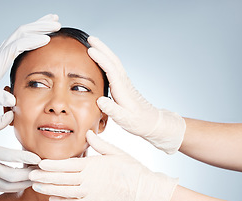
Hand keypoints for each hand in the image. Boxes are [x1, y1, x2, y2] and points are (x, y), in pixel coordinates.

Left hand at [0, 14, 60, 105]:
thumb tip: (13, 102)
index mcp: (0, 57)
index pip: (19, 44)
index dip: (33, 40)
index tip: (48, 39)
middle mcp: (2, 49)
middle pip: (23, 31)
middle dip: (40, 26)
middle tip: (57, 23)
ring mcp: (3, 49)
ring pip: (22, 32)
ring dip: (38, 25)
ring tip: (53, 21)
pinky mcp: (3, 52)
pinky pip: (20, 38)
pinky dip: (32, 33)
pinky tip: (40, 34)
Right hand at [0, 111, 40, 191]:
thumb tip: (12, 114)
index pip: (10, 158)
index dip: (27, 158)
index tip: (39, 157)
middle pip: (12, 177)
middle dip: (29, 174)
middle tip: (42, 169)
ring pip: (8, 186)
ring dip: (24, 182)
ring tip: (35, 174)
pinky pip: (2, 187)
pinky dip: (15, 185)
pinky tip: (24, 178)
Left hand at [29, 130, 177, 200]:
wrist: (143, 189)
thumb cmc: (130, 168)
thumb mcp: (115, 152)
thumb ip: (99, 143)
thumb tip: (89, 133)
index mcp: (92, 165)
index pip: (66, 164)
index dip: (51, 164)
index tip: (39, 163)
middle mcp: (88, 179)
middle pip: (61, 178)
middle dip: (44, 176)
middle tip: (30, 174)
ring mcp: (90, 193)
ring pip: (64, 191)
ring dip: (49, 188)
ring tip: (36, 186)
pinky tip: (52, 198)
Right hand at [87, 36, 184, 153]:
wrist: (151, 122)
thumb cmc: (138, 122)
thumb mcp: (124, 119)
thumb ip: (112, 109)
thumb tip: (100, 100)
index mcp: (123, 89)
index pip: (111, 69)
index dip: (100, 59)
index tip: (90, 50)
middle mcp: (124, 83)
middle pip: (113, 60)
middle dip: (102, 48)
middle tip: (90, 38)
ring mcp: (125, 82)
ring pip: (114, 62)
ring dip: (104, 51)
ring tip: (93, 44)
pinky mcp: (124, 85)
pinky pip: (114, 67)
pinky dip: (107, 59)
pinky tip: (102, 59)